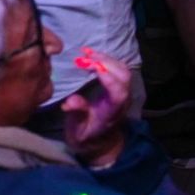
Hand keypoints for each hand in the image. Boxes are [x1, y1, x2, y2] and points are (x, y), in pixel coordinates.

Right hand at [62, 52, 132, 166]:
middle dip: (106, 63)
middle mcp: (122, 100)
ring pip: (123, 70)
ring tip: (86, 53)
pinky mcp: (119, 87)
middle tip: (85, 56)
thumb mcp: (77, 131)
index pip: (119, 93)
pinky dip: (107, 60)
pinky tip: (92, 56)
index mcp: (112, 112)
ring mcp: (122, 93)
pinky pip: (119, 69)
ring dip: (106, 59)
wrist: (99, 142)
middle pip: (124, 77)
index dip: (110, 78)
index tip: (93, 66)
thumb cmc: (86, 137)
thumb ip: (77, 115)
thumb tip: (70, 102)